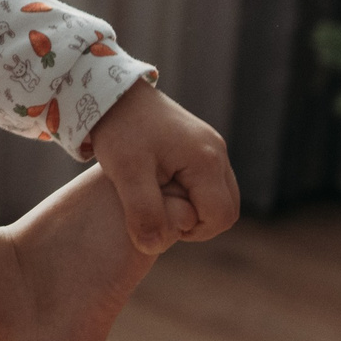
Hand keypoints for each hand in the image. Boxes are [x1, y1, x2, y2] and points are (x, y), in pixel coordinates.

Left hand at [85, 80, 237, 254]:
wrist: (112, 93)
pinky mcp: (201, 146)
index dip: (193, 231)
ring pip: (220, 196)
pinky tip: (160, 187)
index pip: (220, 217)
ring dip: (195, 208)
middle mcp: (218, 152)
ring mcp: (212, 147)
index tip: (158, 221)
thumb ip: (143, 212)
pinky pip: (209, 182)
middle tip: (160, 215)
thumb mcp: (126, 173)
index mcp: (206, 161)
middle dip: (198, 222)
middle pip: (227, 209)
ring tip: (158, 200)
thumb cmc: (119, 130)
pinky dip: (191, 193)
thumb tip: (155, 246)